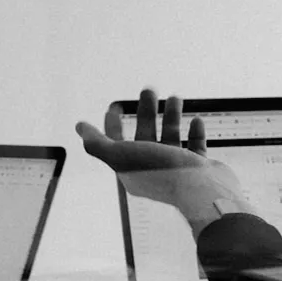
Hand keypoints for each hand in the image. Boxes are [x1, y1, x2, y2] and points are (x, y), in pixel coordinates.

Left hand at [76, 87, 255, 237]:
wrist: (202, 191)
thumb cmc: (162, 173)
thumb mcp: (121, 156)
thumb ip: (97, 143)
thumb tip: (79, 127)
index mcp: (132, 170)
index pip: (116, 144)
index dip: (112, 124)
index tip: (115, 105)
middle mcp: (153, 170)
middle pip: (145, 135)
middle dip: (145, 112)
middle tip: (149, 90)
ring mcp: (177, 170)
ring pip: (171, 139)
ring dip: (171, 117)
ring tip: (175, 98)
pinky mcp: (199, 169)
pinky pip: (195, 148)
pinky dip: (195, 133)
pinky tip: (196, 121)